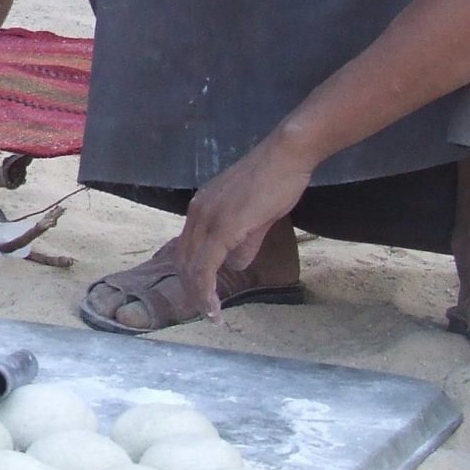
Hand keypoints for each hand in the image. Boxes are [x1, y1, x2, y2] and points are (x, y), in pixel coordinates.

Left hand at [172, 131, 315, 320]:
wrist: (287, 155)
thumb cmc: (276, 179)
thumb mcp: (256, 216)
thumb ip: (244, 241)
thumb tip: (236, 264)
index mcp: (201, 207)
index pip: (185, 249)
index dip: (192, 276)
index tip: (203, 298)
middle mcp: (197, 211)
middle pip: (183, 261)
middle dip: (192, 291)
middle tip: (207, 312)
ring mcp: (208, 218)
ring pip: (192, 267)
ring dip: (199, 295)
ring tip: (212, 315)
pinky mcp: (223, 226)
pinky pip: (206, 266)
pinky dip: (207, 291)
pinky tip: (215, 307)